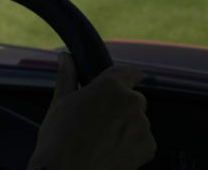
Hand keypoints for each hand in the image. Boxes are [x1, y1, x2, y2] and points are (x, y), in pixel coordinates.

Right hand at [28, 52, 155, 169]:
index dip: (126, 77)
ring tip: (101, 140)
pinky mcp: (148, 148)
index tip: (123, 82)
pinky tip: (110, 151)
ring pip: (137, 121)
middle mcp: (131, 102)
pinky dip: (131, 145)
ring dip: (126, 127)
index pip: (129, 72)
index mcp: (109, 86)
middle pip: (132, 99)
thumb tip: (65, 57)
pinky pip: (142, 141)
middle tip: (97, 121)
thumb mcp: (59, 103)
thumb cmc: (59, 140)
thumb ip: (67, 76)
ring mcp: (142, 126)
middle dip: (119, 107)